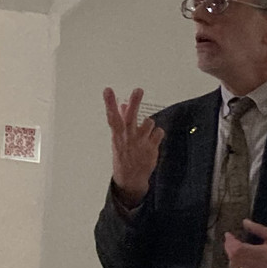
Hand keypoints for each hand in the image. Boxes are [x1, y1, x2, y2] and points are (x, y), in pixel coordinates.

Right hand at [103, 87, 163, 206]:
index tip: (108, 90)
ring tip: (145, 131)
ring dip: (149, 123)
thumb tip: (123, 104)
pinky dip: (157, 133)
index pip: (112, 116)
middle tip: (138, 90)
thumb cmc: (124, 154)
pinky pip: (159, 132)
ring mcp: (140, 143)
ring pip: (149, 122)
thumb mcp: (119, 138)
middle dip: (135, 102)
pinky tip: (153, 139)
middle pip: (131, 117)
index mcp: (118, 134)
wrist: (130, 178)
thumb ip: (122, 120)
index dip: (110, 103)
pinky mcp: (152, 148)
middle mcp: (128, 137)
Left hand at [224, 219, 266, 267]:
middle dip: (228, 248)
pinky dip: (234, 265)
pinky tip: (237, 258)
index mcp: (261, 252)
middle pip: (234, 258)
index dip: (230, 241)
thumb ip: (258, 229)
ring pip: (234, 267)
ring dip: (230, 257)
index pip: (238, 248)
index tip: (228, 234)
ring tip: (232, 248)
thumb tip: (244, 221)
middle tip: (229, 240)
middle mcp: (256, 264)